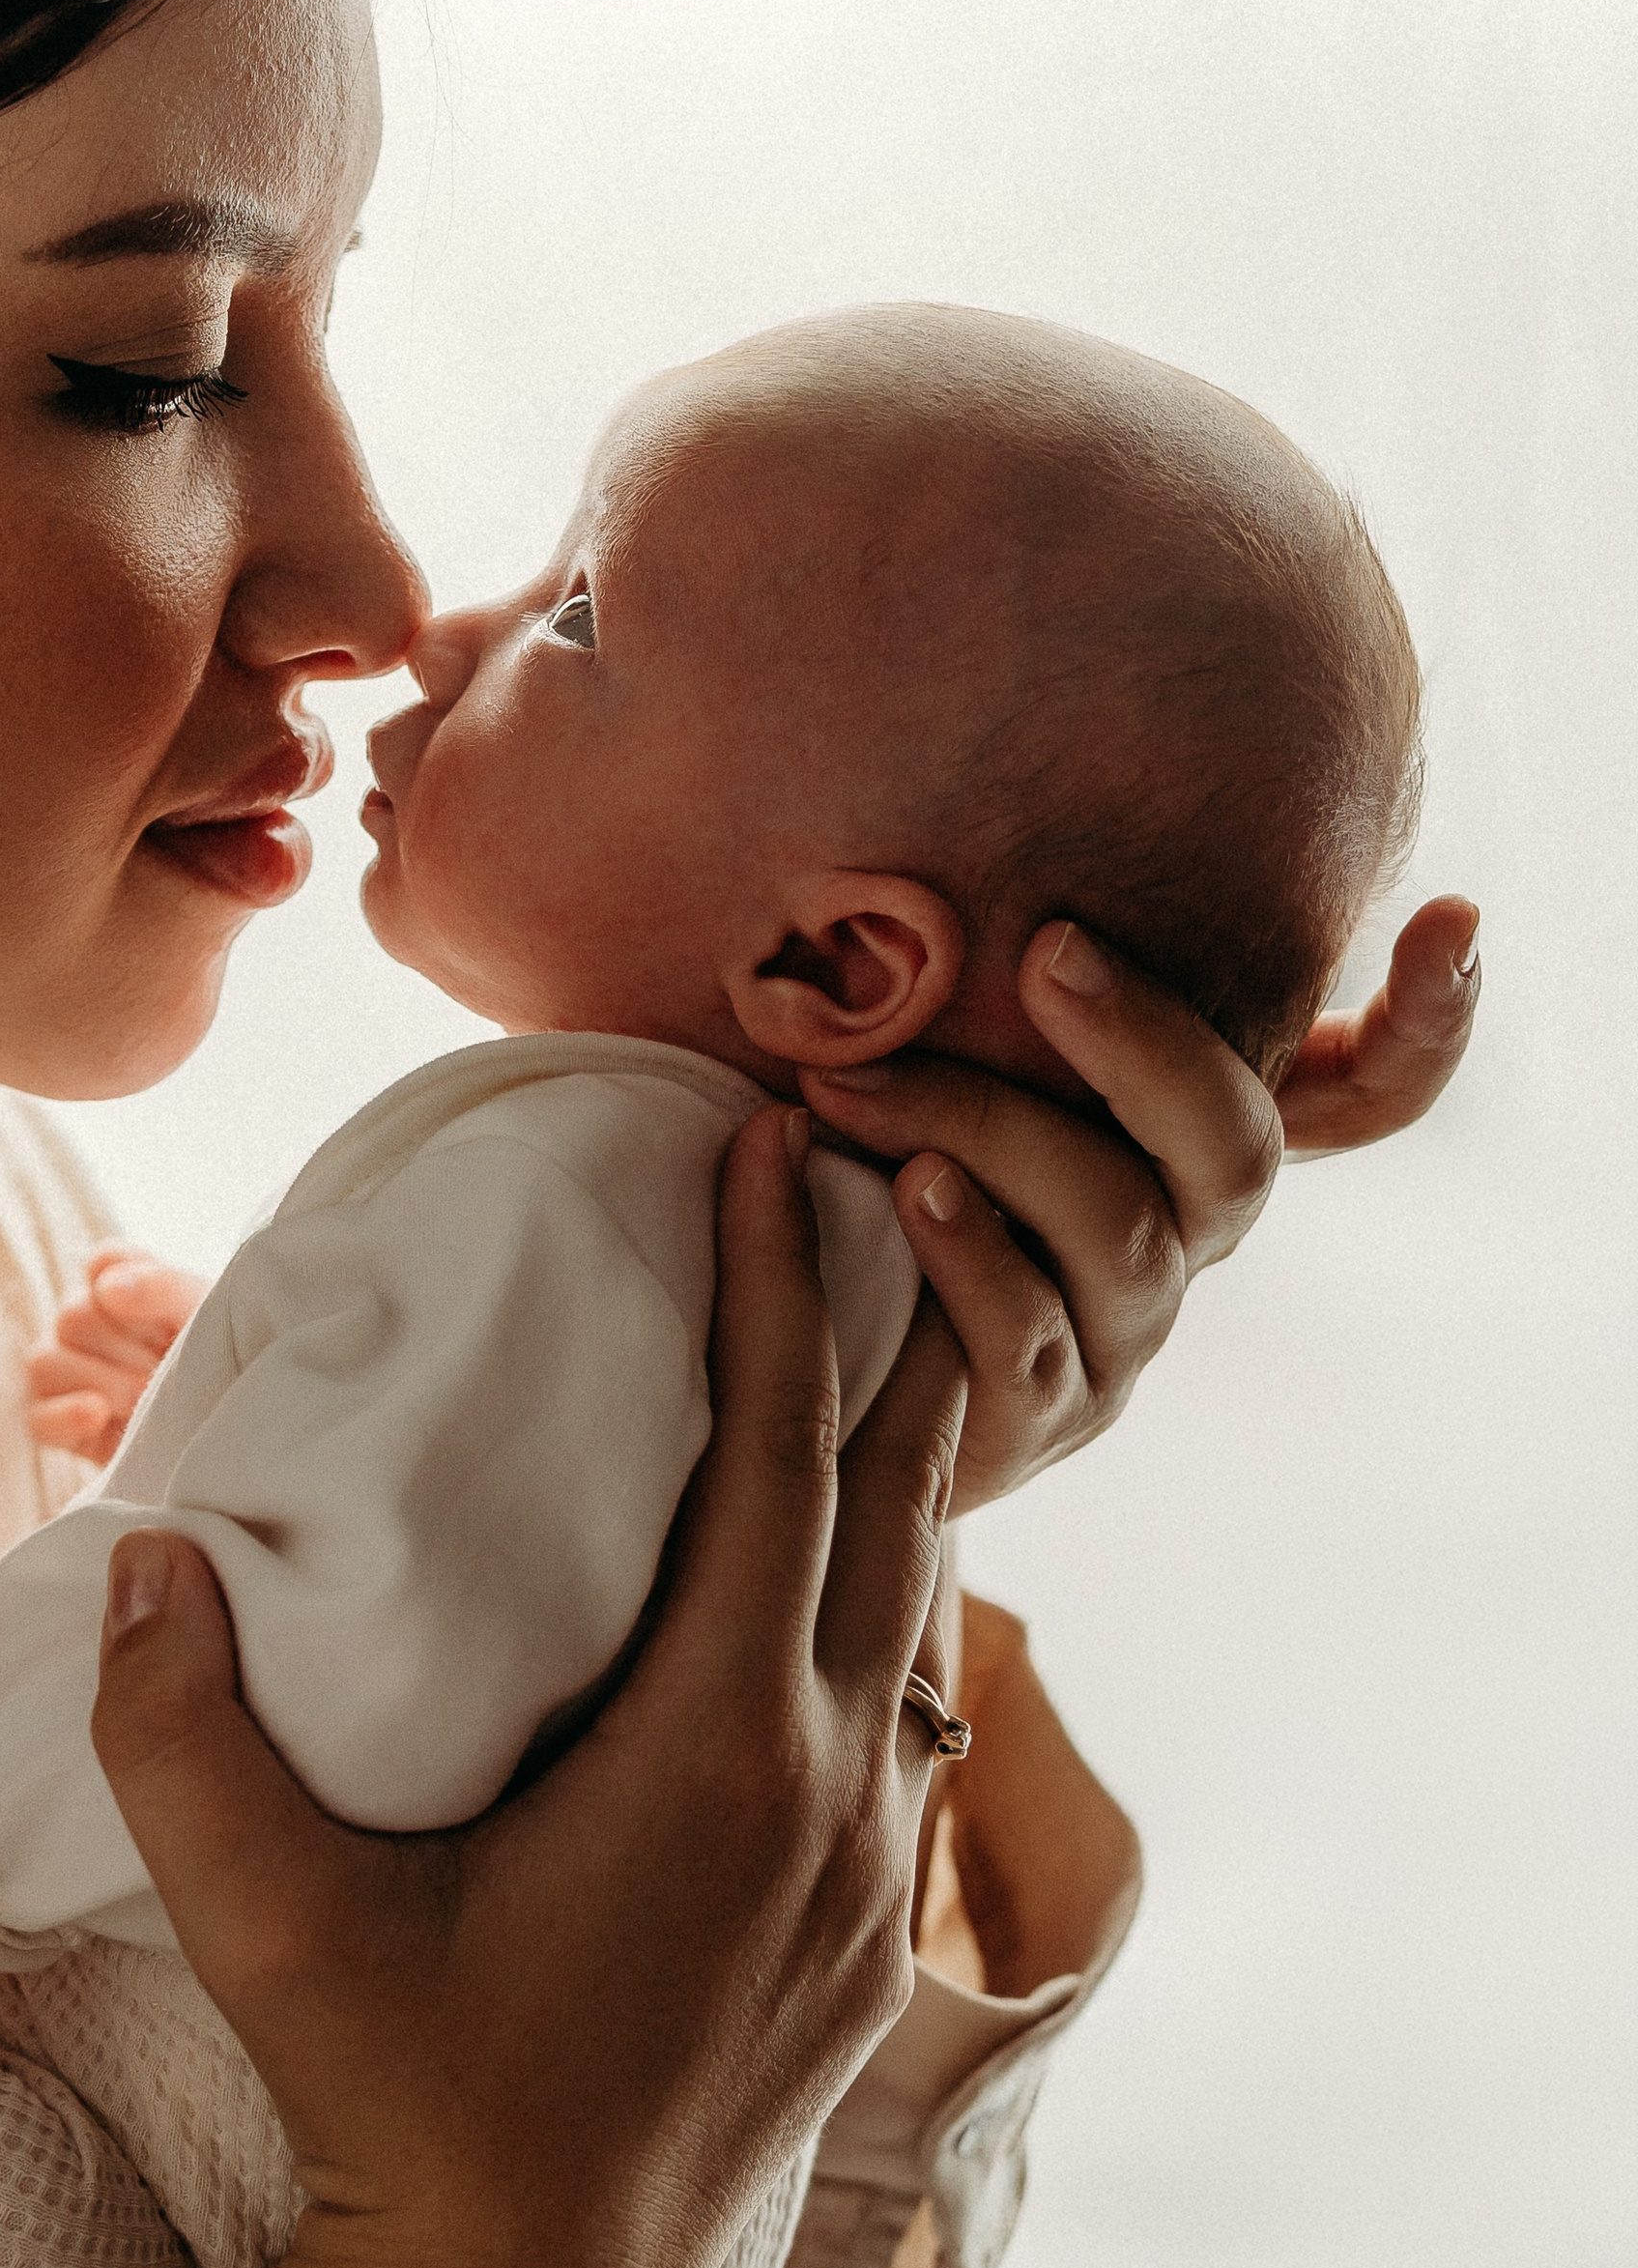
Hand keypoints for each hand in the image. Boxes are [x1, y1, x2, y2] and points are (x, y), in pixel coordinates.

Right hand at [26, 1242, 204, 1464]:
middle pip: (73, 1314)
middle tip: (165, 1371)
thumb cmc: (225, 1367)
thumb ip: (164, 1288)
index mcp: (131, 1286)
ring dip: (102, 1381)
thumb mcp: (208, 1319)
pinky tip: (98, 1414)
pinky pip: (37, 1418)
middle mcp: (89, 1322)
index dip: (126, 1277)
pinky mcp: (57, 1424)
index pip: (107, 1261)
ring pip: (45, 1362)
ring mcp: (66, 1372)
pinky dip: (65, 1415)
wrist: (232, 1435)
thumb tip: (108, 1288)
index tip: (158, 1309)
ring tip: (145, 1400)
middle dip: (125, 1347)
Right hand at [90, 1109, 961, 2267]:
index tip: (787, 1148)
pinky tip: (847, 1556)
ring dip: (902, 1455)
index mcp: (713, 1759)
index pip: (778, 1467)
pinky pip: (906, 1700)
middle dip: (890, 1327)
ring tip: (870, 1324)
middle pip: (898, 1502)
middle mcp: (825, 1797)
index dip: (782, 1292)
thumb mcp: (273, 1929)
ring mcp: (866, 1873)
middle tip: (870, 1177)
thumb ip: (182, 1741)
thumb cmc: (402, 2117)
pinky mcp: (865, 1932)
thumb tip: (139, 1559)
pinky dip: (894, 1583)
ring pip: (921, 1602)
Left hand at [802, 896, 1481, 1510]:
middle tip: (1046, 950)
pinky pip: (1027, 1333)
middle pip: (1231, 1145)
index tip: (1456, 920)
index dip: (1425, 1021)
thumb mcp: (950, 1060)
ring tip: (865, 1081)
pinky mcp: (1036, 1416)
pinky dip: (968, 1252)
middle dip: (1147, 1039)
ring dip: (988, 1129)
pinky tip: (902, 1190)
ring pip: (1115, 1227)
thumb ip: (999, 978)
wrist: (811, 1373)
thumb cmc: (886, 1170)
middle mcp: (1183, 1236)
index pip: (1362, 1091)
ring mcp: (1119, 1334)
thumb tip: (1017, 851)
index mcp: (1186, 1142)